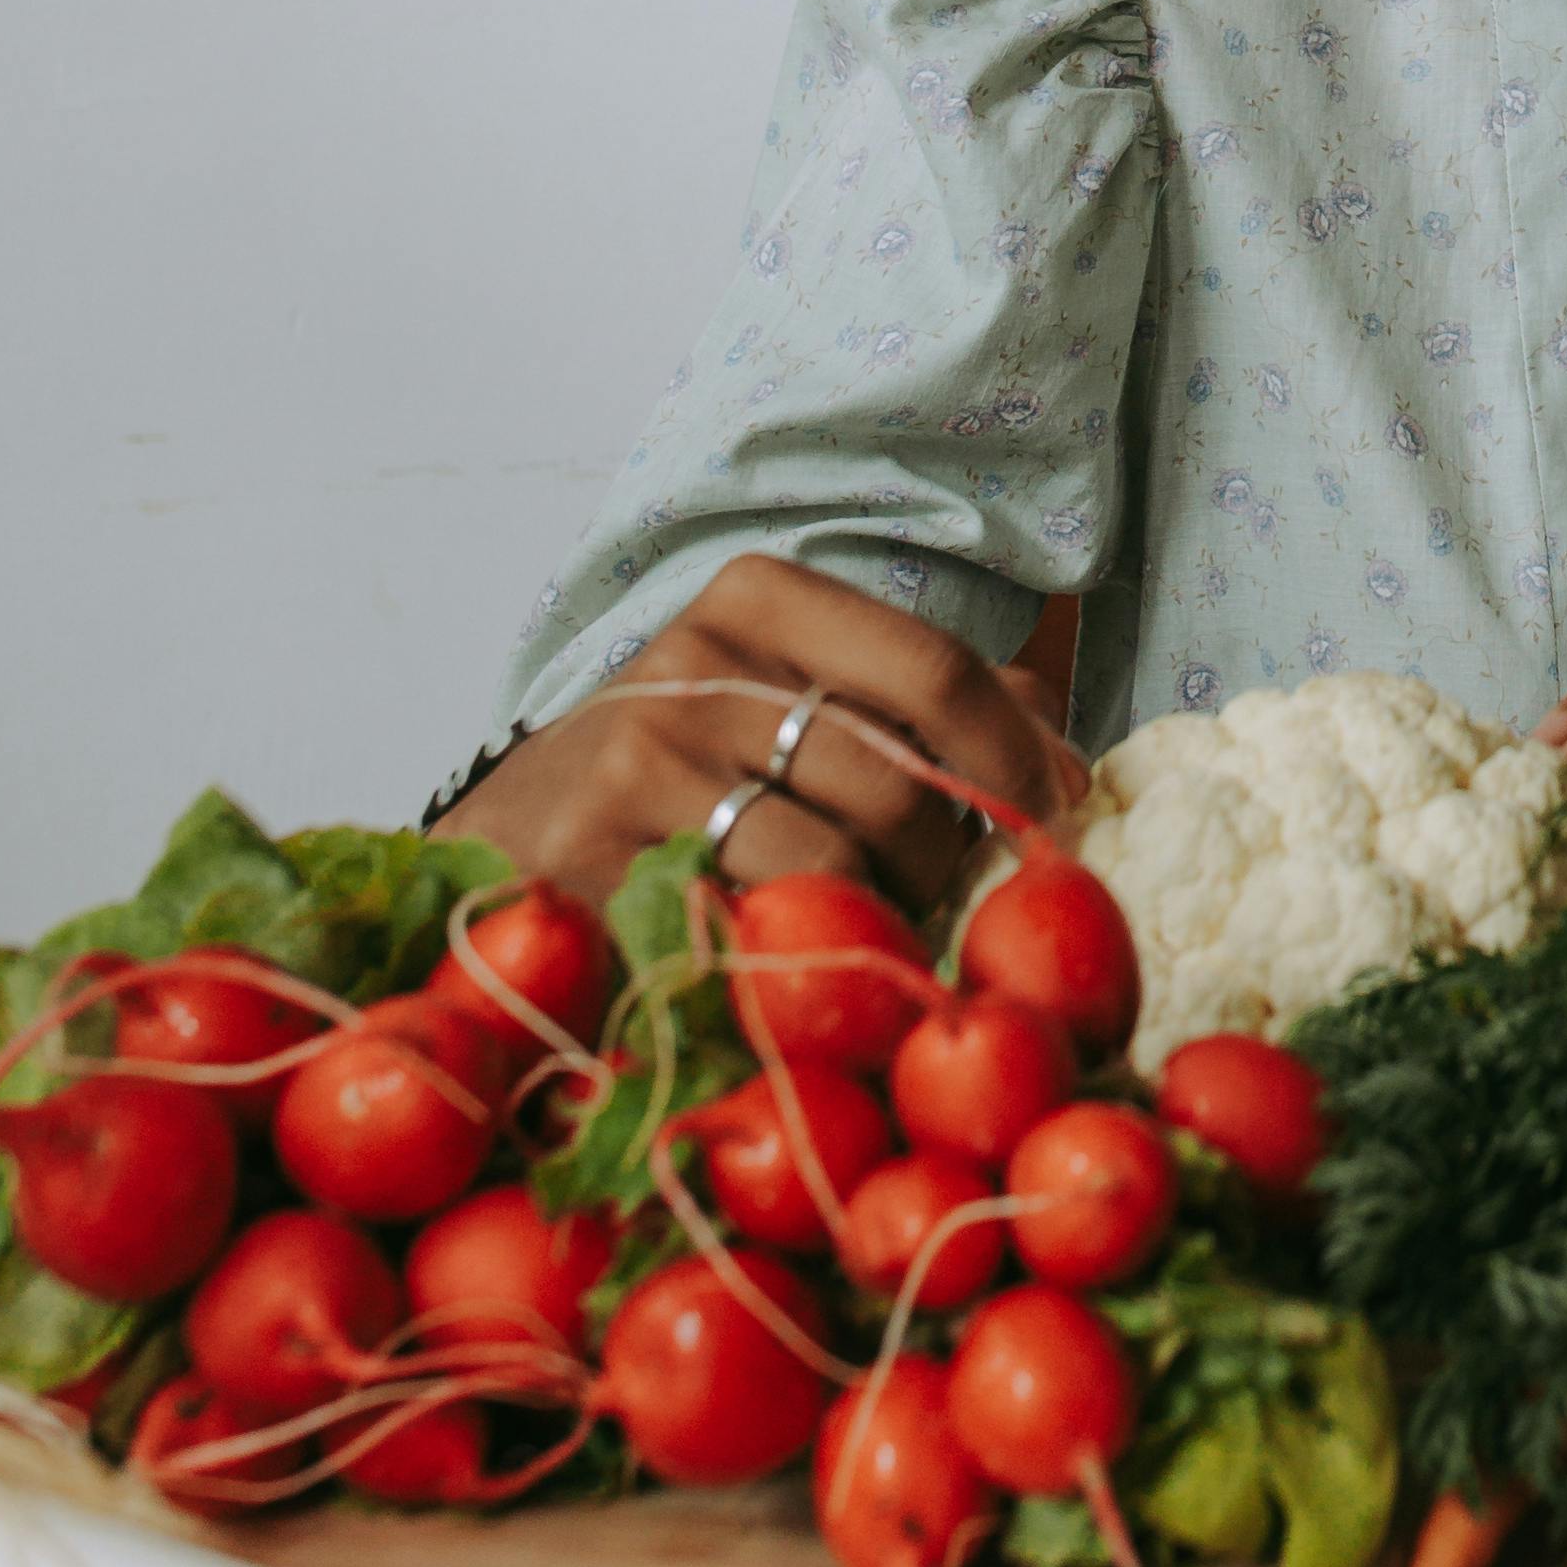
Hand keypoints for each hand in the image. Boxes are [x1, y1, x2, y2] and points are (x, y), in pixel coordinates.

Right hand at [440, 553, 1085, 919]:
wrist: (501, 850)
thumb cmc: (678, 781)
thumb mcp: (792, 706)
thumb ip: (927, 711)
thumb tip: (1064, 757)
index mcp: (757, 602)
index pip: (933, 667)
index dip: (1014, 754)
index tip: (1059, 812)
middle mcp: (696, 664)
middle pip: (898, 782)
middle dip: (943, 865)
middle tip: (927, 903)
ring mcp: (638, 760)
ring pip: (835, 869)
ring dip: (871, 927)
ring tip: (844, 934)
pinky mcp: (597, 860)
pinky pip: (752, 932)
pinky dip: (794, 964)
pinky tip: (780, 965)